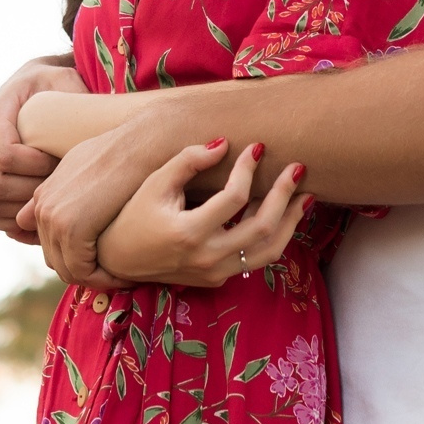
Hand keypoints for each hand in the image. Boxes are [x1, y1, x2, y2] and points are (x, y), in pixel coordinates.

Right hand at [0, 57, 84, 242]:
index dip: (36, 166)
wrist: (36, 89)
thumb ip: (75, 98)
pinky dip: (14, 222)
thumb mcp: (65, 81)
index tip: (60, 161)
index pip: (6, 155)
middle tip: (62, 186)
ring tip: (54, 200)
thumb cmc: (56, 87)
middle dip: (33, 192)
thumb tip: (93, 128)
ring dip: (25, 210)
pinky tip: (42, 213)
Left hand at [26, 111, 180, 285]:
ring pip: (68, 269)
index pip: (49, 242)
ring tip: (123, 276)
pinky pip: (83, 271)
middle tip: (116, 273)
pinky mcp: (71, 228)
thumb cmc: (125, 154)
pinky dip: (104, 279)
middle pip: (57, 259)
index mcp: (44, 196)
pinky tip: (125, 274)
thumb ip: (61, 193)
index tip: (103, 258)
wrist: (143, 144)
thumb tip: (34, 214)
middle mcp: (42, 207)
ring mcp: (53, 218)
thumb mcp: (84, 169)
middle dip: (85, 270)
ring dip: (96, 278)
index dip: (75, 255)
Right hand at [97, 140, 311, 287]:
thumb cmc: (134, 214)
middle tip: (298, 168)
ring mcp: (214, 274)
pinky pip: (254, 260)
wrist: (117, 260)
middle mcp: (206, 259)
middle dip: (285, 194)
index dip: (249, 168)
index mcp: (188, 233)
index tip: (257, 147)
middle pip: (263, 228)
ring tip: (305, 195)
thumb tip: (224, 143)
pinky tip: (280, 214)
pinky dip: (272, 236)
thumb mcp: (155, 183)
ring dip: (290, 222)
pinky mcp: (218, 280)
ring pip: (268, 252)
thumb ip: (188, 160)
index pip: (234, 198)